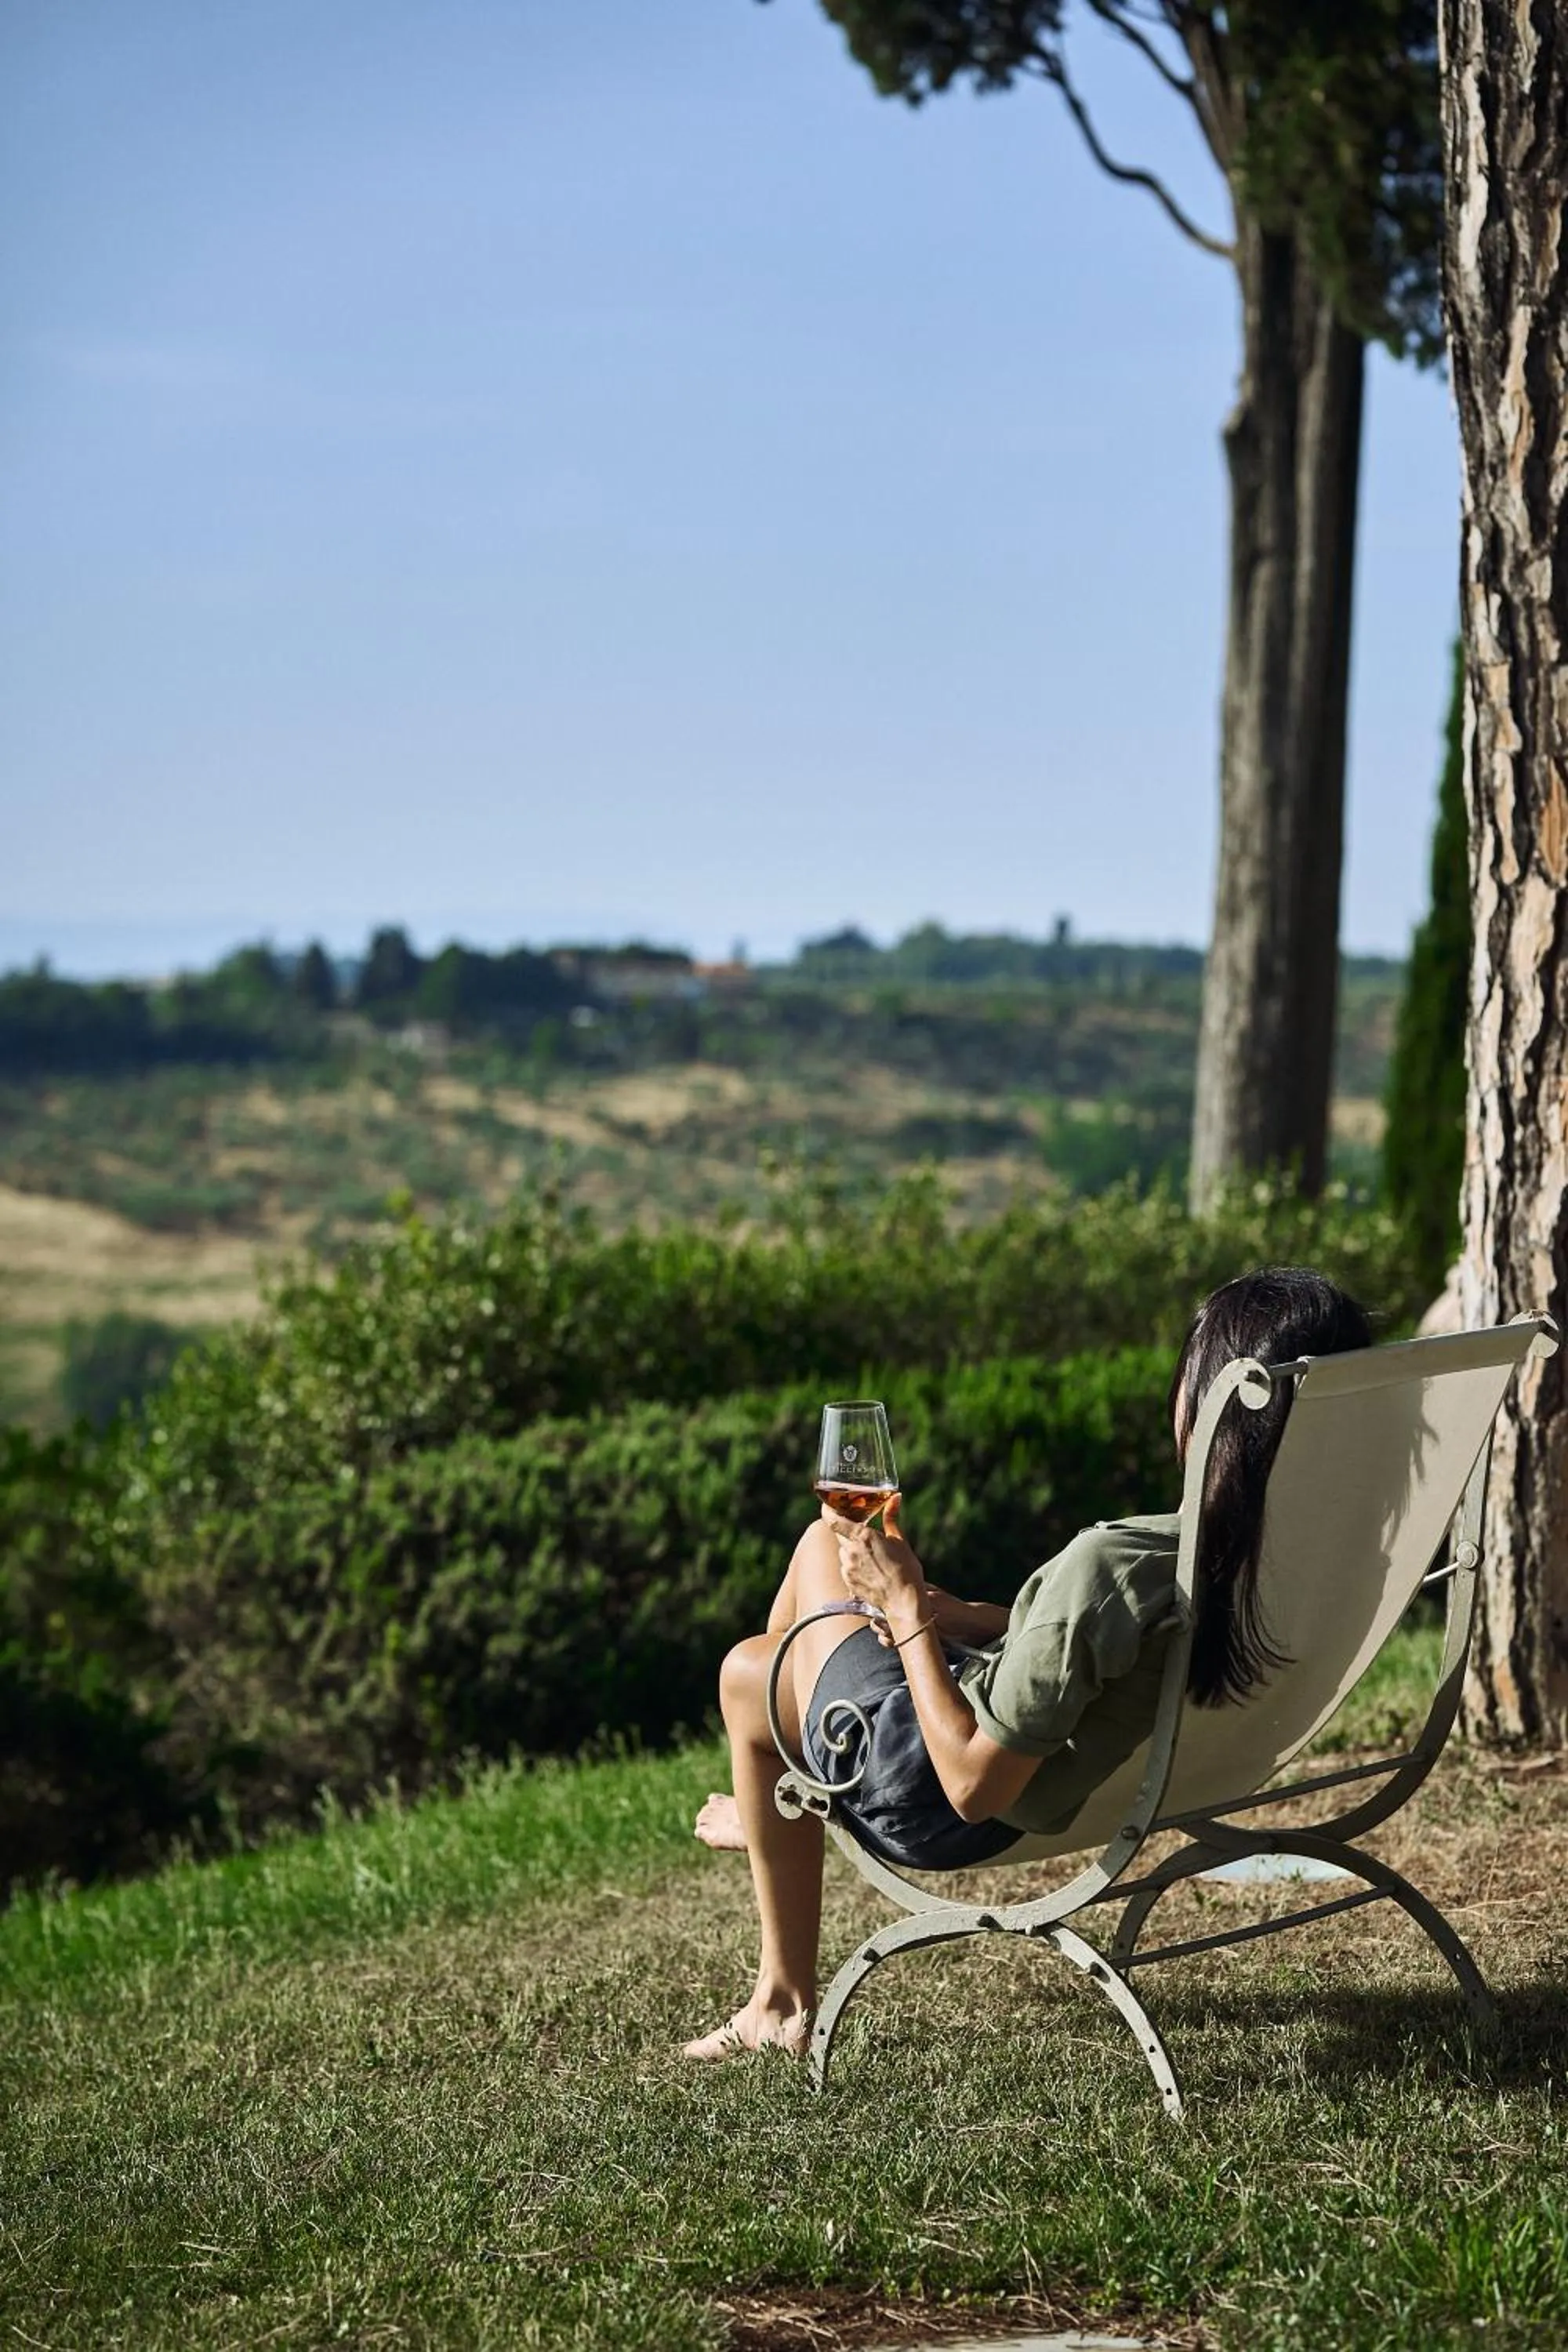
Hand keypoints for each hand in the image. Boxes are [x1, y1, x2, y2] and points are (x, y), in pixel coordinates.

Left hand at [821, 1493, 927, 1636]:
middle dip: (849, 1532)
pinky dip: (854, 1566)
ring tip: (872, 1558)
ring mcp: (848, 1567)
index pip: (833, 1519)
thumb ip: (891, 1517)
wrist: (903, 1601)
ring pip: (843, 1552)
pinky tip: (871, 1571)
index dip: (827, 1510)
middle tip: (863, 1535)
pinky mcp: (848, 1581)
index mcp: (863, 1536)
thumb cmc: (905, 1569)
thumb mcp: (900, 1540)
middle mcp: (851, 1551)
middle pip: (840, 1535)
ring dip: (852, 1550)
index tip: (827, 1505)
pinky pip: (846, 1567)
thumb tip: (896, 1497)